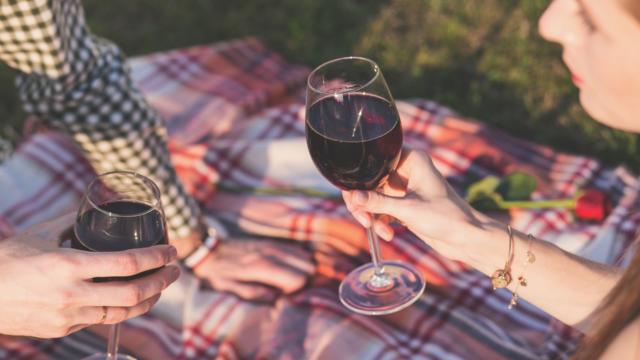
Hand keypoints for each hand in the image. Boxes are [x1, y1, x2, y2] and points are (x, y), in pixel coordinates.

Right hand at [0, 213, 180, 337]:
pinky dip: (122, 310)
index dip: (156, 258)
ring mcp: (68, 316)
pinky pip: (102, 320)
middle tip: (175, 271)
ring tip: (160, 287)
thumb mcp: (40, 234)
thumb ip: (72, 222)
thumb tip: (98, 209)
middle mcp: (71, 294)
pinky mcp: (63, 330)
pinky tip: (131, 300)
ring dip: (148, 300)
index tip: (171, 251)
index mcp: (67, 265)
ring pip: (122, 312)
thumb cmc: (8, 259)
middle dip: (163, 281)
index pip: (127, 263)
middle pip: (134, 292)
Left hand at [193, 238, 313, 301]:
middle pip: (308, 266)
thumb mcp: (229, 289)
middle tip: (289, 289)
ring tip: (289, 280)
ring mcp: (273, 245)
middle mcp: (272, 253)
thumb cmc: (216, 273)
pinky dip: (299, 260)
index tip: (284, 297)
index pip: (298, 278)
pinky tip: (288, 269)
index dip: (296, 291)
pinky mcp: (272, 242)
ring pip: (305, 257)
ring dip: (302, 270)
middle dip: (304, 280)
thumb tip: (276, 298)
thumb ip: (254, 294)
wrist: (207, 249)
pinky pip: (297, 249)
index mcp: (262, 267)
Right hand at [343, 149, 494, 261]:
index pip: (375, 159)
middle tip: (364, 219)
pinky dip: (380, 221)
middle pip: (370, 180)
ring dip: (372, 214)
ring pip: (373, 196)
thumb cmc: (446, 217)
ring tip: (378, 229)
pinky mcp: (404, 203)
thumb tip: (353, 197)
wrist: (466, 238)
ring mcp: (404, 187)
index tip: (356, 198)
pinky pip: (381, 208)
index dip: (361, 178)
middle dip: (364, 202)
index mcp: (411, 160)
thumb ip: (377, 203)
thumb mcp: (408, 210)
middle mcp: (406, 170)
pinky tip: (388, 233)